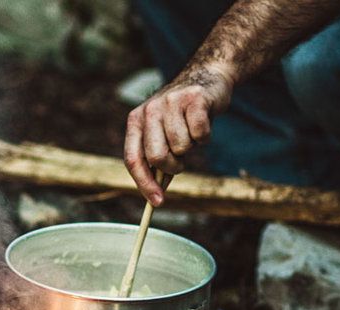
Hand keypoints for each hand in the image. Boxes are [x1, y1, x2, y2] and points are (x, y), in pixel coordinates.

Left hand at [124, 65, 234, 205]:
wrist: (207, 78)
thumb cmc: (183, 115)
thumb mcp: (165, 136)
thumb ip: (159, 163)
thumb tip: (156, 196)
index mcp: (136, 121)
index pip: (133, 159)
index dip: (144, 184)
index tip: (156, 202)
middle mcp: (149, 110)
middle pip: (156, 157)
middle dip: (173, 166)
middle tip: (181, 161)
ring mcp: (170, 103)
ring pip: (182, 147)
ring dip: (192, 148)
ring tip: (192, 132)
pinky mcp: (193, 99)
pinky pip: (200, 135)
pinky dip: (205, 137)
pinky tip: (204, 123)